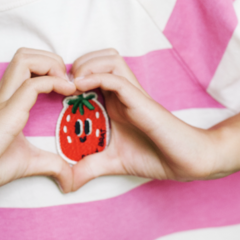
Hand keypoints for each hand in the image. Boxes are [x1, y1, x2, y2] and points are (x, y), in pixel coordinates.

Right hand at [0, 48, 76, 201]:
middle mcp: (3, 94)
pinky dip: (54, 82)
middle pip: (25, 54)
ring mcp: (2, 101)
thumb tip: (70, 179)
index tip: (69, 90)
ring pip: (25, 59)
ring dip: (51, 65)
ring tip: (65, 86)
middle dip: (52, 60)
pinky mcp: (6, 113)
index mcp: (5, 101)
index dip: (51, 69)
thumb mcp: (27, 162)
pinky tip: (65, 95)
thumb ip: (51, 165)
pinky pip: (32, 85)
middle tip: (67, 84)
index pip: (26, 66)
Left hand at [70, 49, 225, 188]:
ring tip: (73, 84)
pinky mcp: (140, 100)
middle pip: (100, 56)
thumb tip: (65, 183)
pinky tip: (81, 88)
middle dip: (78, 63)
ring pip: (110, 59)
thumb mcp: (111, 162)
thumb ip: (88, 168)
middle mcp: (123, 93)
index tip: (55, 91)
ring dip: (87, 65)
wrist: (184, 162)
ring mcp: (132, 94)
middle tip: (63, 85)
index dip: (71, 74)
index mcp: (114, 101)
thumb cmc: (154, 156)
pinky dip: (97, 77)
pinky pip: (117, 78)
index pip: (92, 71)